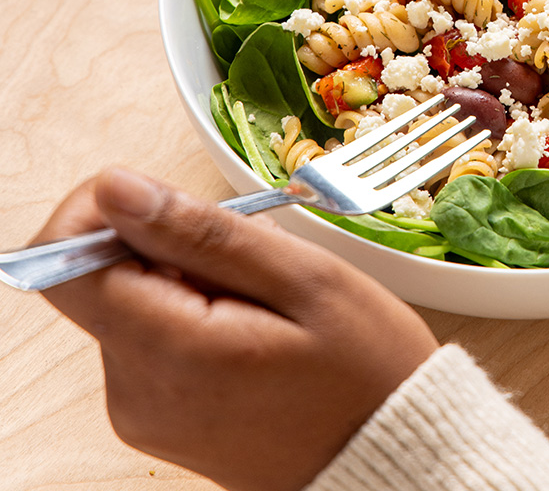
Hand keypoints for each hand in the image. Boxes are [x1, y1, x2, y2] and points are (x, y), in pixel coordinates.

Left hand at [35, 168, 438, 490]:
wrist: (390, 453)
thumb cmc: (365, 367)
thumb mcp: (303, 278)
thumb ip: (203, 232)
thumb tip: (116, 189)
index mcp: (169, 354)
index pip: (65, 261)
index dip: (102, 212)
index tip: (170, 204)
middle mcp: (134, 392)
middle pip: (101, 276)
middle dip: (167, 244)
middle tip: (251, 259)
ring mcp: (143, 411)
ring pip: (131, 301)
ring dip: (187, 276)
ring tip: (264, 297)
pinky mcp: (158, 416)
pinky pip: (152, 335)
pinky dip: (194, 310)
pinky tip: (254, 322)